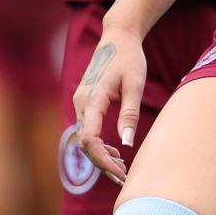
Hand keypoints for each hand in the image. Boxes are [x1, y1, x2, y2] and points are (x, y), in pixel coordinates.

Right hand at [72, 22, 146, 184]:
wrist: (118, 36)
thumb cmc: (130, 58)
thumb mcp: (135, 85)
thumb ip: (129, 113)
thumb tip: (127, 143)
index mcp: (93, 99)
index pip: (90, 140)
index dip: (102, 160)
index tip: (120, 173)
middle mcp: (81, 102)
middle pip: (86, 143)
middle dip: (103, 164)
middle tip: (124, 178)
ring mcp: (80, 102)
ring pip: (85, 138)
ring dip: (101, 155)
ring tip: (122, 167)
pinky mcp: (85, 102)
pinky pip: (87, 129)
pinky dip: (99, 144)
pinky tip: (116, 152)